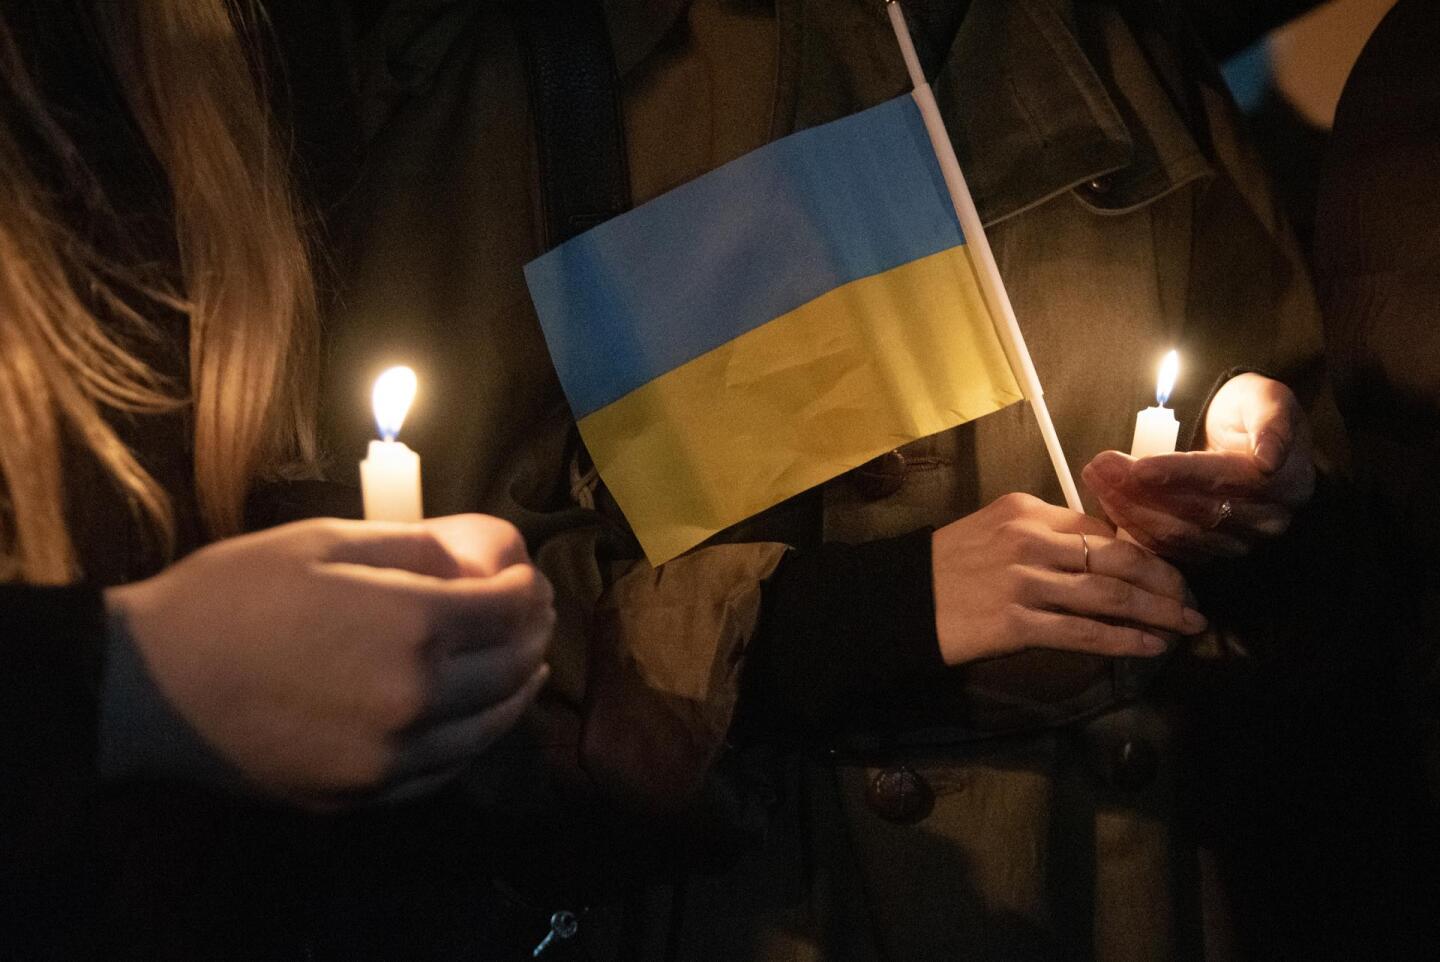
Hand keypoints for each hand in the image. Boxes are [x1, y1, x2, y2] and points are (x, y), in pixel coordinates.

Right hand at [105, 515, 553, 807]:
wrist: (148, 684)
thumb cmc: (234, 594)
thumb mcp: (328, 543)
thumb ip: (420, 548)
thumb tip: (486, 555)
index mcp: (413, 625)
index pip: (510, 606)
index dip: (526, 584)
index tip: (524, 572)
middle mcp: (418, 698)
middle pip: (511, 667)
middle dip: (533, 633)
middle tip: (534, 614)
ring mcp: (392, 757)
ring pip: (488, 727)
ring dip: (516, 691)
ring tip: (526, 665)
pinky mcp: (362, 794)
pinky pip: (443, 771)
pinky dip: (473, 739)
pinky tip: (475, 719)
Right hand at [931, 493, 1205, 665]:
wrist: (898, 602)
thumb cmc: (944, 568)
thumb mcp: (993, 531)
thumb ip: (1042, 536)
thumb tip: (1099, 554)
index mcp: (1026, 511)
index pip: (1100, 528)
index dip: (1142, 552)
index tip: (1164, 570)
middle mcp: (1031, 541)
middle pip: (1119, 558)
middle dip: (1164, 581)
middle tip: (1191, 601)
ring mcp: (1025, 582)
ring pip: (1110, 596)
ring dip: (1157, 612)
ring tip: (1185, 626)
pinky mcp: (1017, 623)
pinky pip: (1085, 632)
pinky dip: (1124, 640)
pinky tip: (1149, 646)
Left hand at [1082, 373, 1314, 561]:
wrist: (1249, 438)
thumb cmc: (1253, 413)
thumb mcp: (1268, 398)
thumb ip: (1273, 423)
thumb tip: (1269, 458)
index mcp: (1287, 483)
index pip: (1223, 479)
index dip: (1179, 473)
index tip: (1138, 466)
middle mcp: (1266, 521)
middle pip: (1195, 511)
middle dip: (1141, 489)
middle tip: (1100, 465)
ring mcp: (1238, 543)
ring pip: (1176, 534)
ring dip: (1129, 507)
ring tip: (1097, 477)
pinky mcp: (1209, 553)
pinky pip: (1166, 547)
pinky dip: (1132, 525)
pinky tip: (1107, 499)